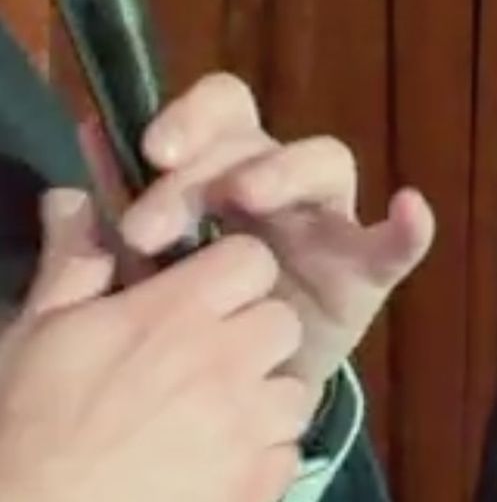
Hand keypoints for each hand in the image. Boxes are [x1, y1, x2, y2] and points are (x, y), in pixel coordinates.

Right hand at [0, 190, 310, 501]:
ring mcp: (247, 426)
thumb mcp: (35, 337)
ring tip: (207, 417)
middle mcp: (224, 362)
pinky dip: (259, 456)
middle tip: (204, 361)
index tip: (201, 294)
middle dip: (252, 335)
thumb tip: (73, 199)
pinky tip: (212, 462)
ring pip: (293, 391)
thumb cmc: (24, 428)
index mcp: (173, 315)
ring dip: (261, 399)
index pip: (250, 259)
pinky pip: (286, 452)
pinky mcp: (257, 482)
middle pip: (281, 321)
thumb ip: (72, 264)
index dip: (230, 272)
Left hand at [102, 72, 435, 391]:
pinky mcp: (365, 272)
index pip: (220, 111)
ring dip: (284, 170)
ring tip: (247, 198)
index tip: (149, 152)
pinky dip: (408, 227)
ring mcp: (329, 222)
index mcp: (224, 170)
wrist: (235, 388)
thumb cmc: (189, 314)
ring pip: (325, 164)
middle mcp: (280, 183)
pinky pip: (395, 245)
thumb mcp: (137, 272)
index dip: (190, 116)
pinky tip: (409, 209)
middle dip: (202, 172)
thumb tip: (67, 189)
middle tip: (149, 231)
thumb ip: (105, 232)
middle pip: (258, 140)